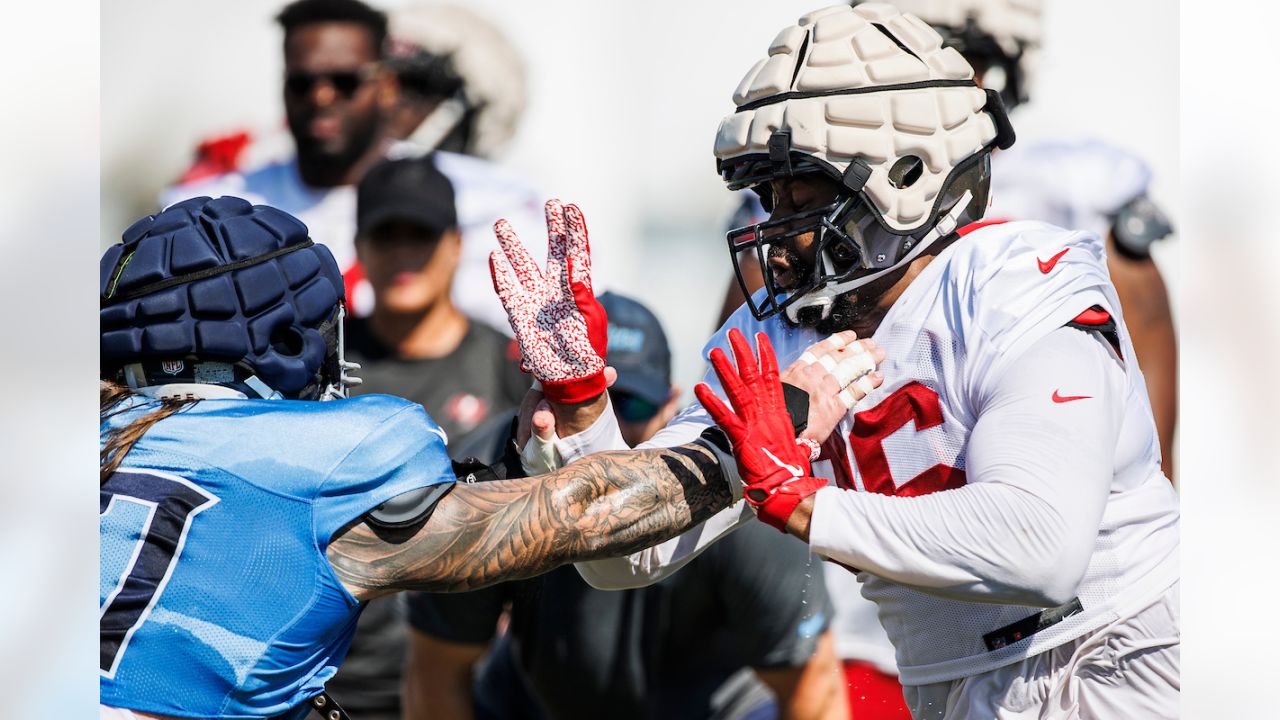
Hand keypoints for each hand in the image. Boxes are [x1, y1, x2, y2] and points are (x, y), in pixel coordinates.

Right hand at [490, 199, 608, 403]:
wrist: (568, 379)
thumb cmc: (586, 352)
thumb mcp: (588, 319)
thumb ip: (580, 292)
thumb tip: (574, 266)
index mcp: (578, 290)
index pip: (577, 253)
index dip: (575, 230)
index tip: (571, 206)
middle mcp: (556, 290)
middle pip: (553, 251)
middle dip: (552, 227)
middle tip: (550, 202)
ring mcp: (536, 301)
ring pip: (522, 266)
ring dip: (512, 245)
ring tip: (500, 222)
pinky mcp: (519, 315)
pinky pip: (506, 291)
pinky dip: (499, 275)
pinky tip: (492, 257)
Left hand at [695, 328, 827, 531]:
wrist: (789, 489)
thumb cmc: (789, 470)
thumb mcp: (793, 443)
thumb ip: (787, 432)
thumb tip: (789, 430)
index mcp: (779, 413)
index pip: (773, 377)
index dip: (765, 355)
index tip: (759, 337)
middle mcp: (767, 414)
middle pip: (754, 376)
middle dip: (743, 353)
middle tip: (733, 334)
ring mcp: (754, 425)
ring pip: (739, 391)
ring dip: (725, 371)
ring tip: (714, 353)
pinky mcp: (742, 439)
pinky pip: (724, 418)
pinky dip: (712, 403)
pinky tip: (700, 389)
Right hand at [781, 331, 884, 446]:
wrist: (774, 434)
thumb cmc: (771, 414)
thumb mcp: (769, 388)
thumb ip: (779, 375)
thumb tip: (778, 361)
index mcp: (796, 371)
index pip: (820, 350)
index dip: (837, 341)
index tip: (850, 335)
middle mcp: (812, 377)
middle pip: (838, 357)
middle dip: (857, 348)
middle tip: (871, 343)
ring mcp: (824, 391)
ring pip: (848, 370)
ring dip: (865, 360)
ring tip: (878, 353)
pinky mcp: (833, 408)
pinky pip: (854, 392)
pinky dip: (867, 383)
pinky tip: (878, 377)